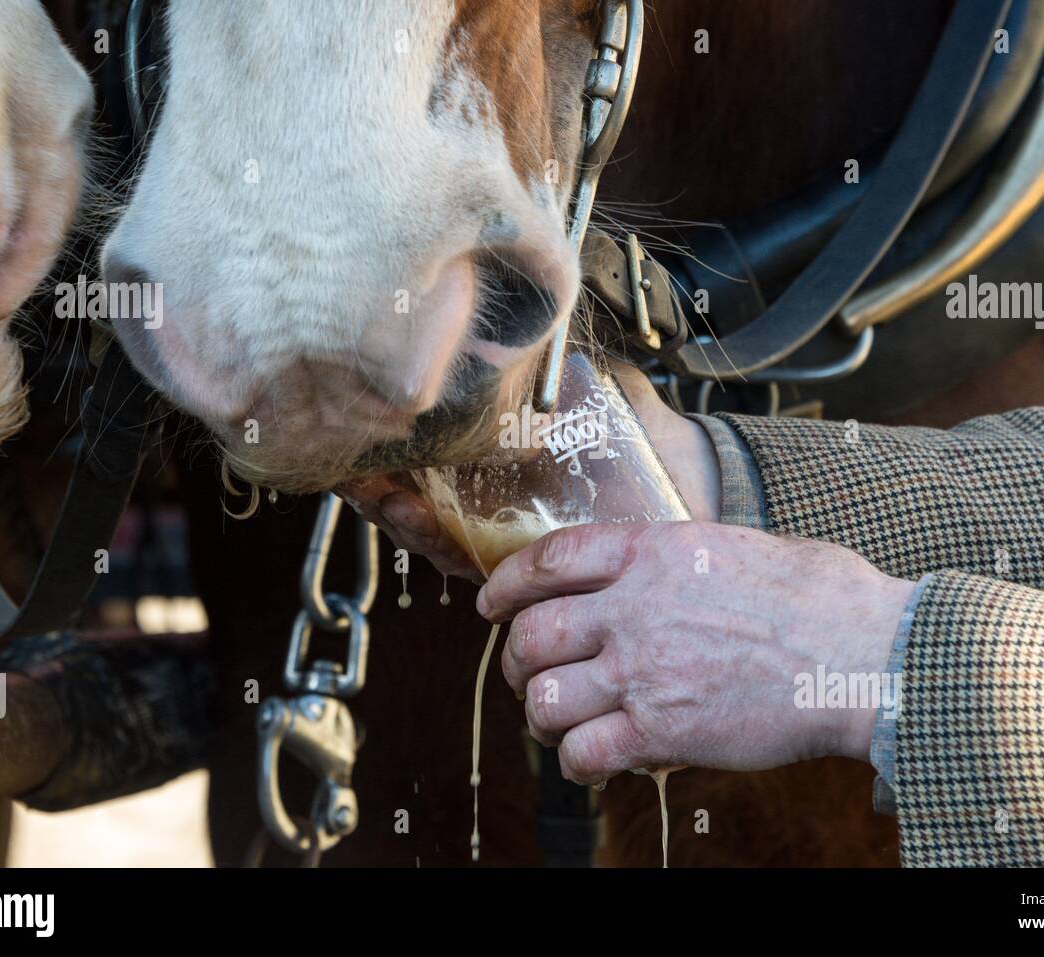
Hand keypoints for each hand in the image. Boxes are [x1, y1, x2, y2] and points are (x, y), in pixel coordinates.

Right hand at [339, 362, 721, 577]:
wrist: (698, 491)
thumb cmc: (652, 443)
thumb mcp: (605, 391)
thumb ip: (567, 363)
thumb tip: (535, 322)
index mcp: (500, 459)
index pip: (430, 452)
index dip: (388, 441)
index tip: (355, 414)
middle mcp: (491, 501)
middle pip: (415, 492)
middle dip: (373, 477)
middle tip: (345, 457)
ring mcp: (501, 536)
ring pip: (427, 526)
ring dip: (391, 506)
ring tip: (368, 483)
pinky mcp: (520, 569)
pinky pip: (463, 558)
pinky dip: (428, 536)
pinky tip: (407, 510)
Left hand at [476, 521, 914, 782]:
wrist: (864, 654)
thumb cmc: (820, 598)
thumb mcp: (738, 547)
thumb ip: (681, 558)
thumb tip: (661, 572)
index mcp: (653, 553)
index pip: (549, 559)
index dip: (507, 584)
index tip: (492, 603)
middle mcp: (635, 608)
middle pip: (531, 634)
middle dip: (516, 659)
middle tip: (528, 673)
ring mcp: (644, 670)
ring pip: (545, 696)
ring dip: (543, 714)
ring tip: (559, 720)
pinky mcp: (662, 731)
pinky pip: (583, 751)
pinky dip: (578, 762)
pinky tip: (595, 760)